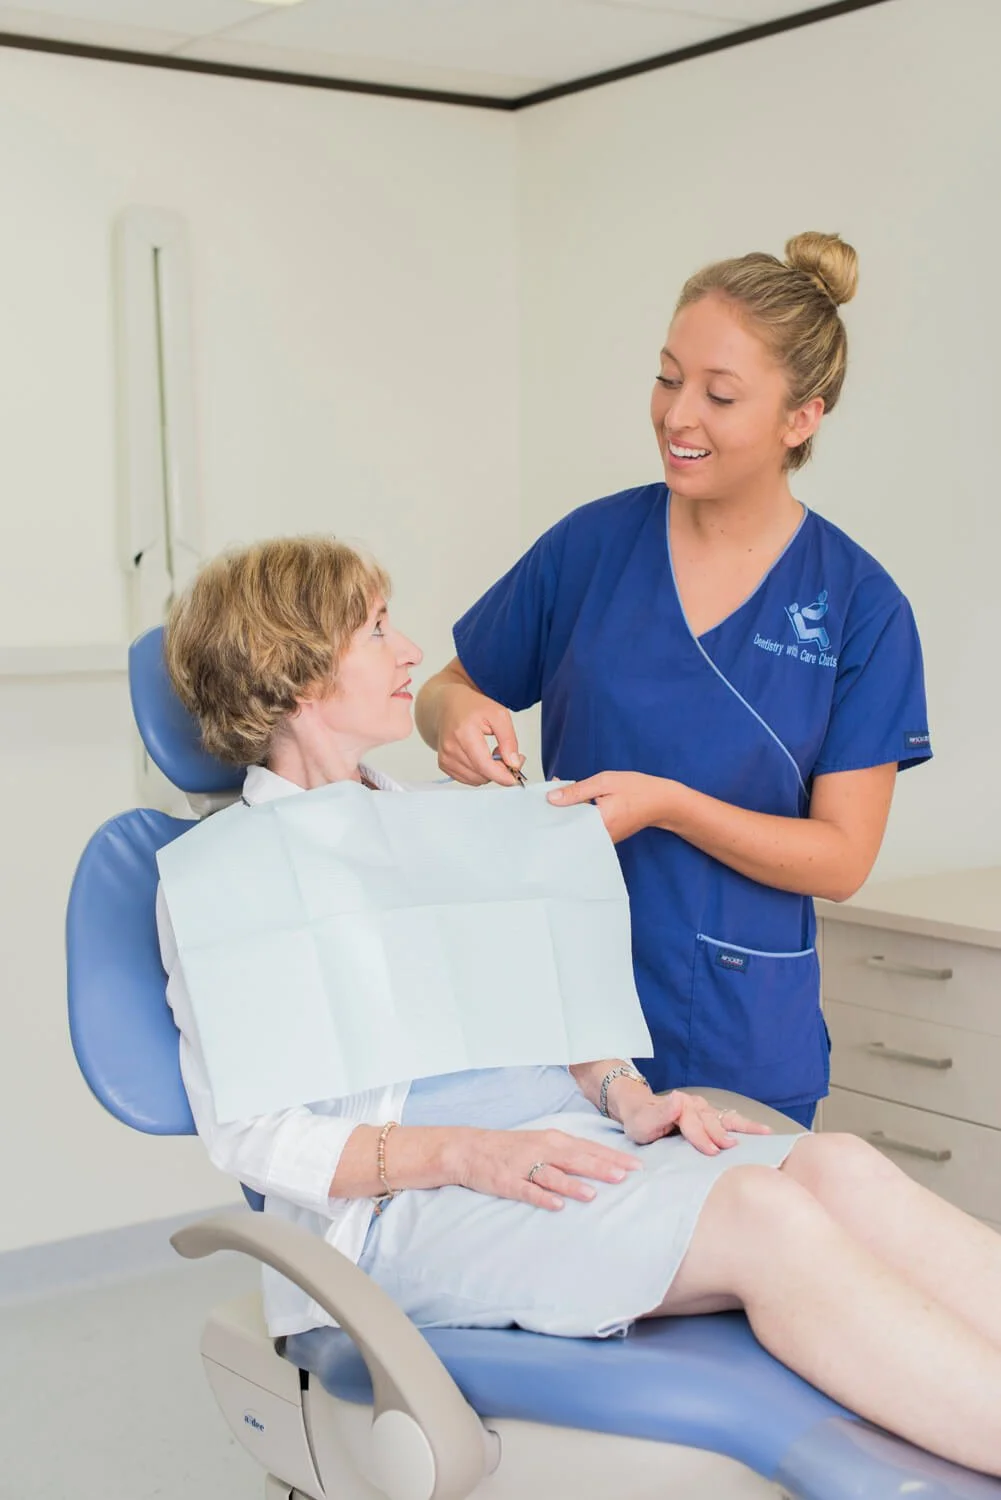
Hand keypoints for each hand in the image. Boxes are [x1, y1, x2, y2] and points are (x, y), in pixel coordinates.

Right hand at [437, 684, 524, 787]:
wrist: (448, 705)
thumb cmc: (472, 707)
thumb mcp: (499, 715)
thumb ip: (509, 740)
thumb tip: (513, 763)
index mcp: (464, 733)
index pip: (484, 765)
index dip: (502, 776)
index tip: (515, 778)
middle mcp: (451, 747)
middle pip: (482, 774)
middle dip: (499, 770)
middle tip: (504, 752)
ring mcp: (446, 758)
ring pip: (476, 780)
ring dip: (489, 772)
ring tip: (490, 753)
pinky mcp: (444, 764)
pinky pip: (468, 780)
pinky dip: (478, 773)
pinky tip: (480, 758)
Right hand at [446, 1126, 640, 1211]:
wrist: (470, 1149)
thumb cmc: (512, 1148)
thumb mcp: (542, 1143)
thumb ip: (569, 1153)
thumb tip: (602, 1164)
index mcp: (553, 1140)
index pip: (589, 1148)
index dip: (613, 1156)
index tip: (637, 1166)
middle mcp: (541, 1150)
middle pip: (576, 1159)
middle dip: (600, 1168)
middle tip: (624, 1177)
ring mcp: (524, 1166)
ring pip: (553, 1175)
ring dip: (572, 1185)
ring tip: (592, 1195)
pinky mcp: (507, 1182)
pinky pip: (527, 1191)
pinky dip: (542, 1197)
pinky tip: (556, 1206)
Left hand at [548, 772, 672, 842]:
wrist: (662, 802)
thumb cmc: (638, 790)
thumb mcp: (605, 782)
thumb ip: (577, 791)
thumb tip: (552, 798)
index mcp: (599, 823)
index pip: (565, 823)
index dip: (551, 812)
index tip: (541, 802)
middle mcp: (600, 837)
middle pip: (569, 829)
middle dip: (557, 814)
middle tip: (549, 799)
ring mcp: (603, 840)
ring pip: (576, 829)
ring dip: (568, 815)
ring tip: (561, 800)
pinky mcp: (606, 838)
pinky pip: (585, 829)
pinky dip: (578, 818)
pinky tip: (575, 806)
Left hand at [618, 1090, 771, 1153]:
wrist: (641, 1111)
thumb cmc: (641, 1121)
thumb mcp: (642, 1122)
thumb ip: (660, 1113)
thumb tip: (678, 1098)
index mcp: (679, 1105)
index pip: (692, 1122)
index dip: (701, 1136)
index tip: (711, 1151)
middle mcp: (695, 1104)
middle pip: (711, 1121)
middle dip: (720, 1134)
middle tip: (731, 1149)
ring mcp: (705, 1109)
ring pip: (726, 1118)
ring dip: (744, 1127)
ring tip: (764, 1135)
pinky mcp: (712, 1116)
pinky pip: (732, 1120)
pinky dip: (748, 1126)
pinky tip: (765, 1132)